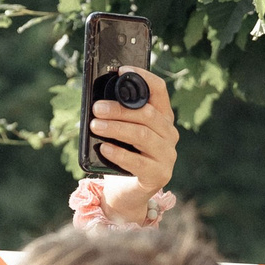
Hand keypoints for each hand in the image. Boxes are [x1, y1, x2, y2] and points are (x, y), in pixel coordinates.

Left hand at [88, 65, 179, 214]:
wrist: (124, 193)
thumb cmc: (121, 156)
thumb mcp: (120, 132)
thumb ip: (117, 116)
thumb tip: (97, 98)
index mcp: (162, 118)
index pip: (159, 90)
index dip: (143, 77)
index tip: (122, 70)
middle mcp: (169, 135)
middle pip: (147, 114)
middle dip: (120, 109)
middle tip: (97, 108)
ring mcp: (167, 156)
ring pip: (143, 135)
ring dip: (116, 128)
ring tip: (95, 126)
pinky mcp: (159, 175)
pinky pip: (138, 162)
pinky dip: (119, 153)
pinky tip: (104, 148)